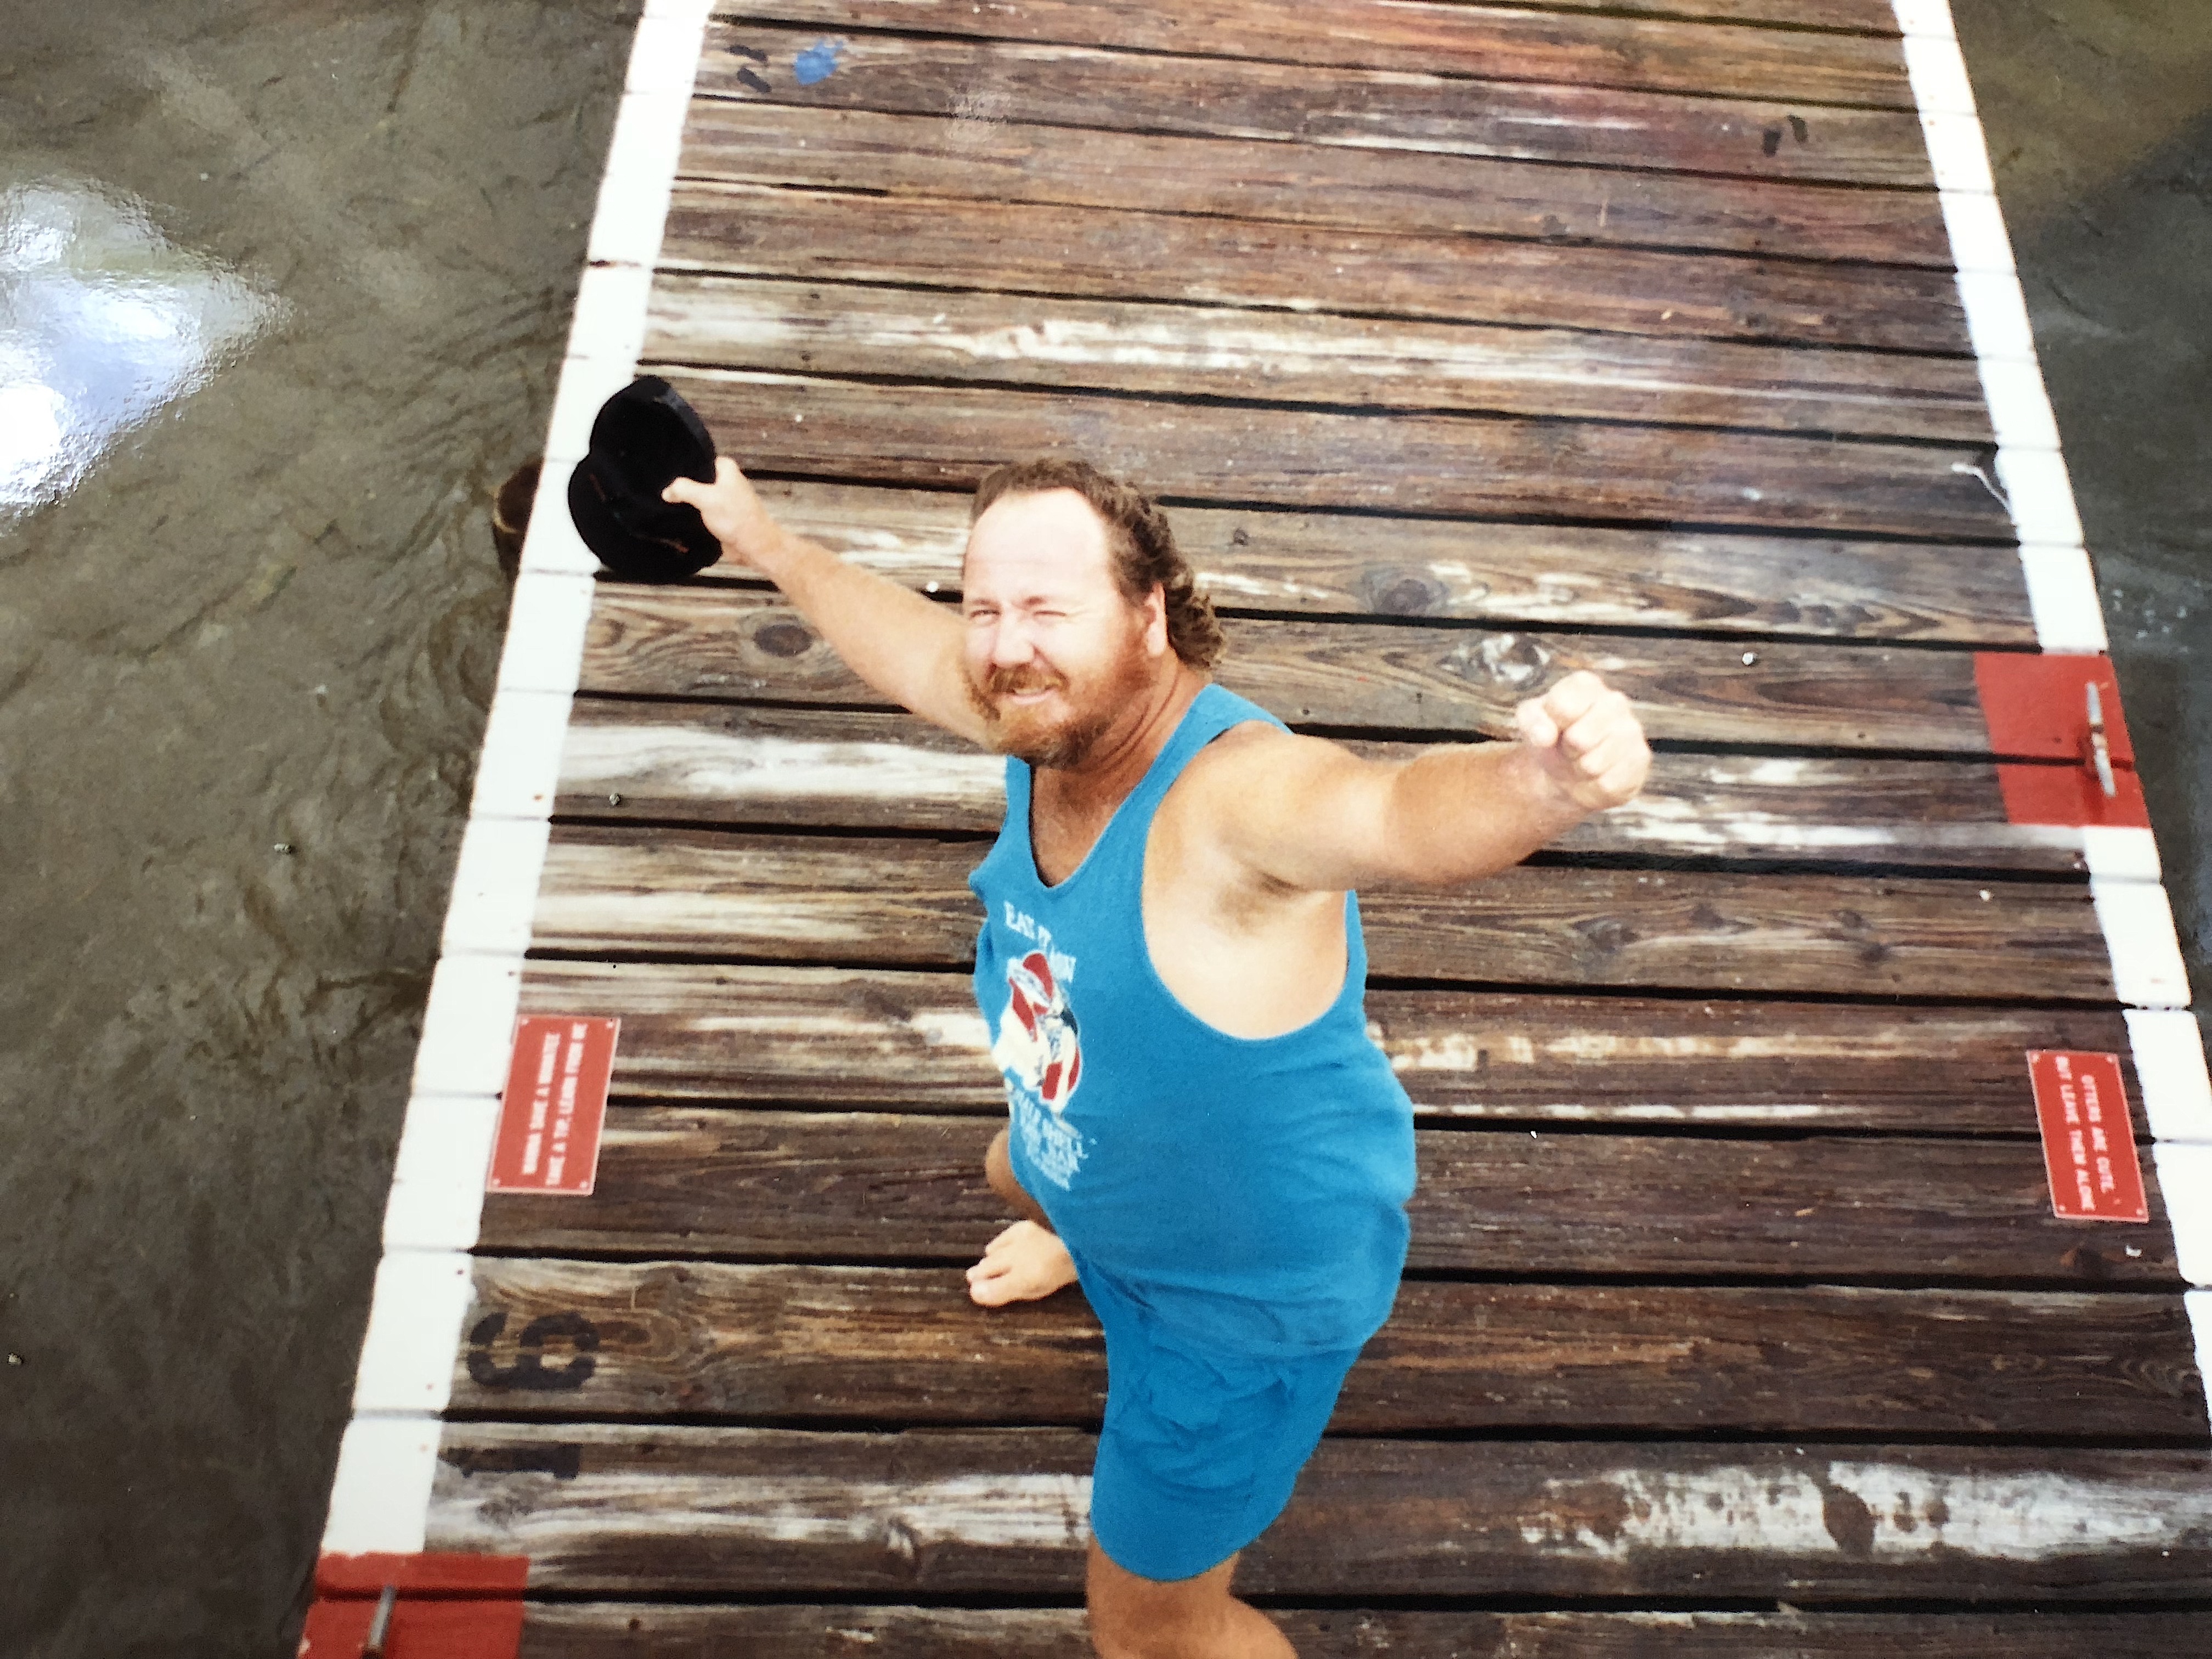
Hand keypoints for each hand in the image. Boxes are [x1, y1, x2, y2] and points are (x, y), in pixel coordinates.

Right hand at [662, 456, 782, 568]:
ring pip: (697, 498)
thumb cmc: (737, 519)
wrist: (754, 547)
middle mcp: (725, 482)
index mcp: (725, 469)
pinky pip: (701, 513)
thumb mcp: (706, 498)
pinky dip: (691, 516)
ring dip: (685, 504)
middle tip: (663, 492)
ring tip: (666, 505)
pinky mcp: (720, 517)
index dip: (683, 467)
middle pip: (696, 480)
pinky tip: (676, 518)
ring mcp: (722, 500)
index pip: (698, 460)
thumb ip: (683, 489)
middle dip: (682, 487)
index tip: (665, 473)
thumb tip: (667, 492)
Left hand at [1513, 669, 1649, 811]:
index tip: (1553, 728)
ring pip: (1594, 764)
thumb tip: (1545, 736)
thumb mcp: (1529, 722)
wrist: (1569, 770)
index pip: (1563, 706)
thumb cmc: (1551, 737)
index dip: (1549, 726)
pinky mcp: (1640, 760)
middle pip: (1579, 738)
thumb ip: (1531, 720)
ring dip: (1580, 769)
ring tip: (1582, 760)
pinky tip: (1598, 775)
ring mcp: (1632, 730)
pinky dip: (1595, 786)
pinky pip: (1608, 783)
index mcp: (1585, 685)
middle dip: (1567, 751)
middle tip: (1569, 748)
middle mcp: (1615, 702)